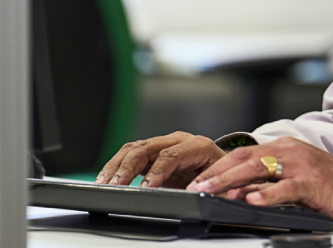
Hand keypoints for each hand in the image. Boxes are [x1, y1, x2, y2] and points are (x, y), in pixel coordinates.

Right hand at [95, 132, 226, 188]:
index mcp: (199, 146)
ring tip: (104, 183)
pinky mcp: (155, 152)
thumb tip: (192, 192)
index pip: (171, 155)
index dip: (156, 172)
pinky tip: (107, 179)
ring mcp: (167, 144)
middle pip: (148, 147)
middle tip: (115, 185)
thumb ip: (208, 187)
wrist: (227, 171)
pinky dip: (117, 166)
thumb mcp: (223, 186)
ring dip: (117, 165)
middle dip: (128, 167)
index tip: (145, 188)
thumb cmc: (226, 179)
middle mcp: (181, 140)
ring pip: (136, 148)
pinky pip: (132, 154)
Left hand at [186, 137, 332, 225]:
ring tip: (212, 191)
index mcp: (285, 149)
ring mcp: (301, 166)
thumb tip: (241, 193)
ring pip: (259, 169)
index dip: (218, 166)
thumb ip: (271, 183)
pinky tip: (252, 200)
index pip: (243, 153)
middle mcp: (290, 152)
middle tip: (196, 186)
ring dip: (232, 181)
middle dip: (217, 173)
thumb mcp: (298, 179)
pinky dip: (267, 194)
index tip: (199, 178)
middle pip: (245, 158)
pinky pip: (286, 187)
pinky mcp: (313, 183)